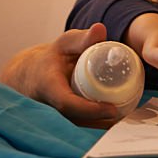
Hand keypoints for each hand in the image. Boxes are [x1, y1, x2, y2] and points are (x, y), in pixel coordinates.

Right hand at [0, 23, 121, 127]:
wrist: (30, 75)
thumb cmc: (51, 58)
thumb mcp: (65, 44)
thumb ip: (82, 39)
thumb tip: (100, 28)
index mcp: (48, 86)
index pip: (67, 103)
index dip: (89, 109)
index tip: (112, 109)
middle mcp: (48, 107)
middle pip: (76, 122)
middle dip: (101, 123)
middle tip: (127, 117)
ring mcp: (53, 118)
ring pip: (78, 129)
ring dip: (100, 128)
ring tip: (125, 121)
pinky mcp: (60, 124)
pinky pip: (78, 129)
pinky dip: (96, 128)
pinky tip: (115, 125)